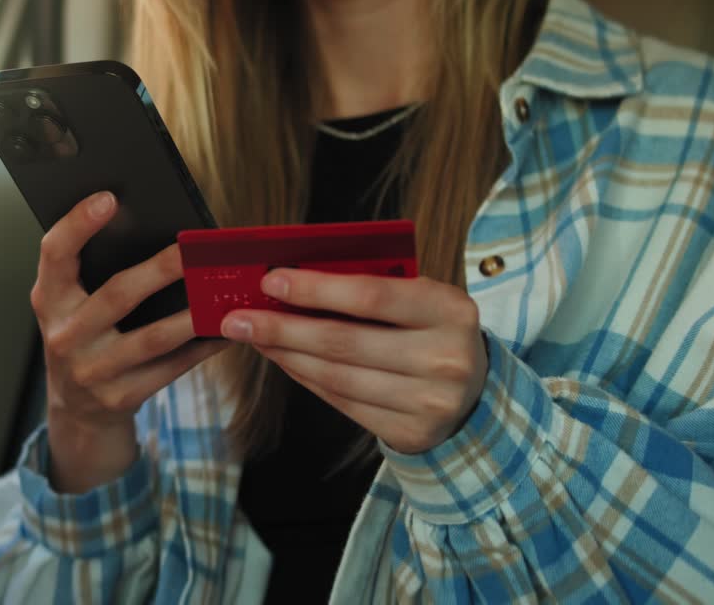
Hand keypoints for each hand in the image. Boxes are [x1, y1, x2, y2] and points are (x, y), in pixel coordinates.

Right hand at [33, 192, 227, 492]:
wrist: (76, 410)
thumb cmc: (82, 338)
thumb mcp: (70, 306)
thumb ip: (90, 272)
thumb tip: (150, 228)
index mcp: (49, 300)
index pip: (55, 254)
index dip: (78, 224)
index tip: (109, 197)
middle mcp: (65, 335)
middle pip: (117, 295)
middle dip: (160, 270)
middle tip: (193, 248)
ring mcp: (93, 371)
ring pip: (152, 338)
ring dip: (192, 314)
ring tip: (221, 290)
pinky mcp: (121, 397)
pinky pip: (171, 368)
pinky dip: (201, 347)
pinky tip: (225, 329)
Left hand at [220, 270, 487, 454]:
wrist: (476, 394)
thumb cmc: (433, 332)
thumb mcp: (420, 300)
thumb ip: (370, 288)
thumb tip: (290, 282)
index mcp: (449, 309)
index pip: (371, 296)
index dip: (315, 290)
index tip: (269, 281)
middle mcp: (444, 358)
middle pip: (344, 342)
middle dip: (282, 328)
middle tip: (238, 318)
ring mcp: (429, 402)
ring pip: (336, 377)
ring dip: (286, 355)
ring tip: (253, 338)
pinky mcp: (410, 432)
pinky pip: (342, 402)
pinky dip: (306, 379)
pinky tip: (283, 360)